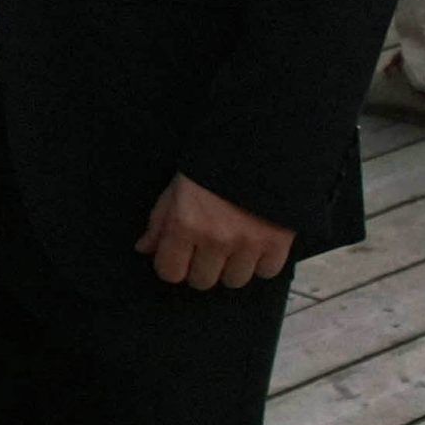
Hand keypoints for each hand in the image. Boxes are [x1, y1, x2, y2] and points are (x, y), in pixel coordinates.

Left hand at [136, 175, 293, 289]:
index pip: (170, 272)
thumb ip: (159, 222)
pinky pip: (266, 271)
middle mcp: (215, 238)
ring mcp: (248, 243)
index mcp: (185, 223)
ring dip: (233, 267)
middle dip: (203, 267)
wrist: (262, 143)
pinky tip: (258, 243)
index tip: (180, 257)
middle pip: (202, 281)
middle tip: (209, 248)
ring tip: (235, 244)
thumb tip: (145, 249)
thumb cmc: (213, 164)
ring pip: (234, 280)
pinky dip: (262, 262)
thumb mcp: (177, 187)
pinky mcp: (279, 242)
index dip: (173, 266)